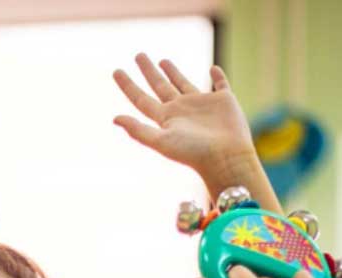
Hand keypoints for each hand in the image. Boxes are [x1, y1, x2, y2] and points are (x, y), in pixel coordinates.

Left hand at [113, 54, 255, 186]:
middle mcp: (181, 110)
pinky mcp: (224, 101)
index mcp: (165, 119)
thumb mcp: (161, 141)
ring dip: (174, 73)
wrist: (226, 157)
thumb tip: (115, 119)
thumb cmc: (193, 152)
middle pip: (159, 86)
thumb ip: (138, 130)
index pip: (141, 99)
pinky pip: (220, 84)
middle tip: (139, 55)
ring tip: (163, 61)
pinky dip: (217, 76)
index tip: (116, 71)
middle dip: (148, 71)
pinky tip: (214, 68)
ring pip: (183, 84)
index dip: (127, 85)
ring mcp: (202, 105)